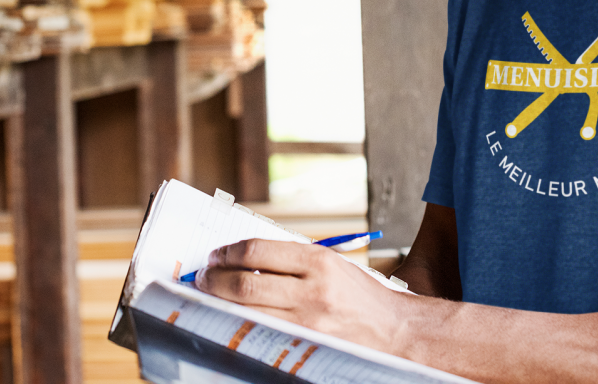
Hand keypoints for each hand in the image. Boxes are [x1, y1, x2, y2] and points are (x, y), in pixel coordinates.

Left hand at [194, 238, 406, 350]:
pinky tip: (233, 317)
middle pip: (246, 282)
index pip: (257, 251)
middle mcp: (311, 290)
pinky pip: (262, 333)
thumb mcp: (329, 263)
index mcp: (317, 261)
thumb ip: (290, 259)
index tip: (215, 255)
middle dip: (215, 279)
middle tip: (202, 276)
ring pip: (248, 311)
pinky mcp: (306, 346)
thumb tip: (241, 258)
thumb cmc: (358, 294)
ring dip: (221, 302)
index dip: (227, 253)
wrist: (395, 332)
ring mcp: (308, 323)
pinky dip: (242, 322)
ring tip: (210, 296)